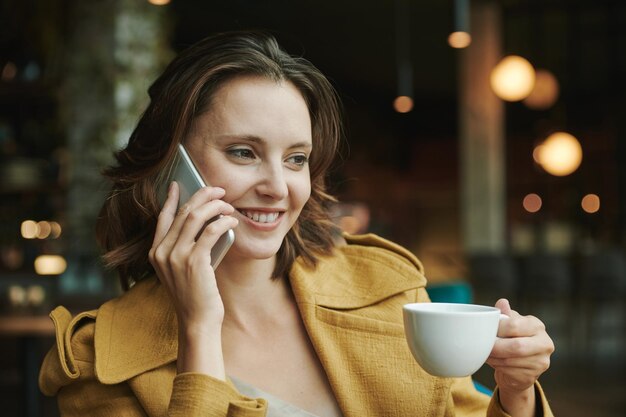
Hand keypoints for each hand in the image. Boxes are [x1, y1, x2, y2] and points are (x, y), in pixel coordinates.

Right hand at [149, 182, 237, 377]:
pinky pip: (210, 231)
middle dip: (202, 196)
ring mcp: (175, 257)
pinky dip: (223, 221)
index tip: (179, 185)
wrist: (197, 321)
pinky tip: (232, 220)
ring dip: (214, 206)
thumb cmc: (196, 294)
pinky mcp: (193, 262)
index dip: (171, 199)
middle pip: (182, 213)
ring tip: (227, 204)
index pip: (162, 218)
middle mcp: (161, 252)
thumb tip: (208, 220)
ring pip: (195, 217)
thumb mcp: (184, 268)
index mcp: (155, 253)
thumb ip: (189, 246)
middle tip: (218, 190)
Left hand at [486, 299, 553, 415]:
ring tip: (486, 352)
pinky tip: (493, 361)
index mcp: (537, 326)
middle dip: (495, 347)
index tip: (485, 330)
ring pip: (510, 360)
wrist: (519, 365)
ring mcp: (541, 362)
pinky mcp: (533, 376)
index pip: (514, 325)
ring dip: (493, 357)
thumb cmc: (511, 338)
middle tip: (482, 345)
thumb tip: (502, 303)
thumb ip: (505, 314)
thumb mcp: (508, 323)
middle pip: (516, 346)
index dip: (497, 329)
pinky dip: (497, 366)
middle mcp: (544, 343)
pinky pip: (510, 371)